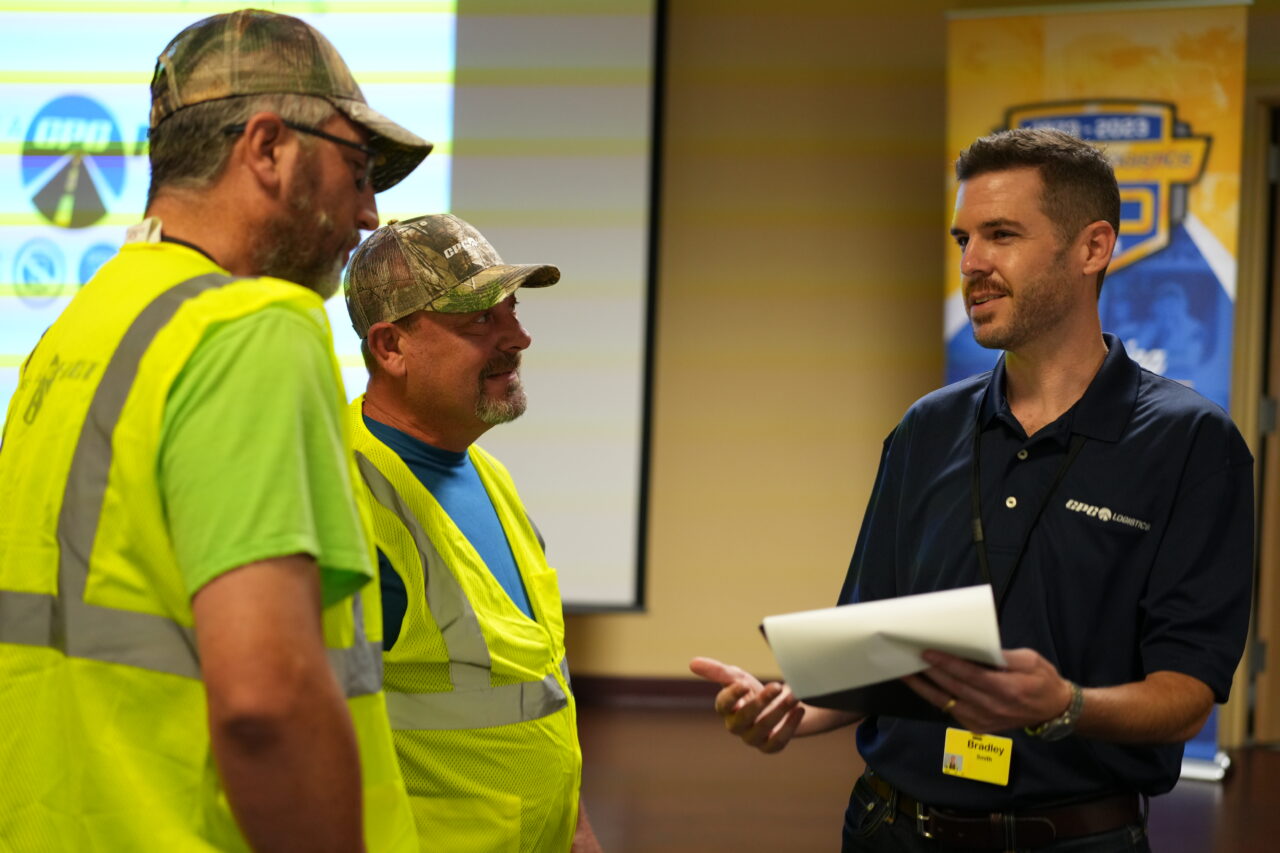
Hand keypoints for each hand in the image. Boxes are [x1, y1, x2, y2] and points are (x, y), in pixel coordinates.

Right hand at [689, 657, 804, 753]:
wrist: (776, 705)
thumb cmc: (751, 691)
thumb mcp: (736, 677)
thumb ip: (717, 671)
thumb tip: (692, 663)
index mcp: (726, 709)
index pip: (723, 705)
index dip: (732, 695)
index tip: (743, 683)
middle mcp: (736, 726)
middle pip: (744, 717)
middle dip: (761, 702)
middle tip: (777, 686)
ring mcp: (753, 738)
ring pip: (763, 728)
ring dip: (779, 711)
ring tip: (794, 696)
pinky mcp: (769, 747)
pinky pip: (777, 742)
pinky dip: (789, 727)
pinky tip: (798, 711)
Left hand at [902, 648, 1073, 733]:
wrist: (1054, 710)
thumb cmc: (1043, 680)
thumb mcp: (1030, 660)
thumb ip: (1002, 656)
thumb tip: (975, 649)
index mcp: (1007, 689)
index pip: (969, 675)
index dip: (946, 663)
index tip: (927, 653)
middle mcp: (992, 708)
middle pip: (953, 688)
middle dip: (929, 672)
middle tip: (909, 657)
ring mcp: (984, 721)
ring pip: (946, 704)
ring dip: (925, 688)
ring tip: (907, 673)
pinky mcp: (979, 727)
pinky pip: (952, 712)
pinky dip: (936, 699)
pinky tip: (924, 686)